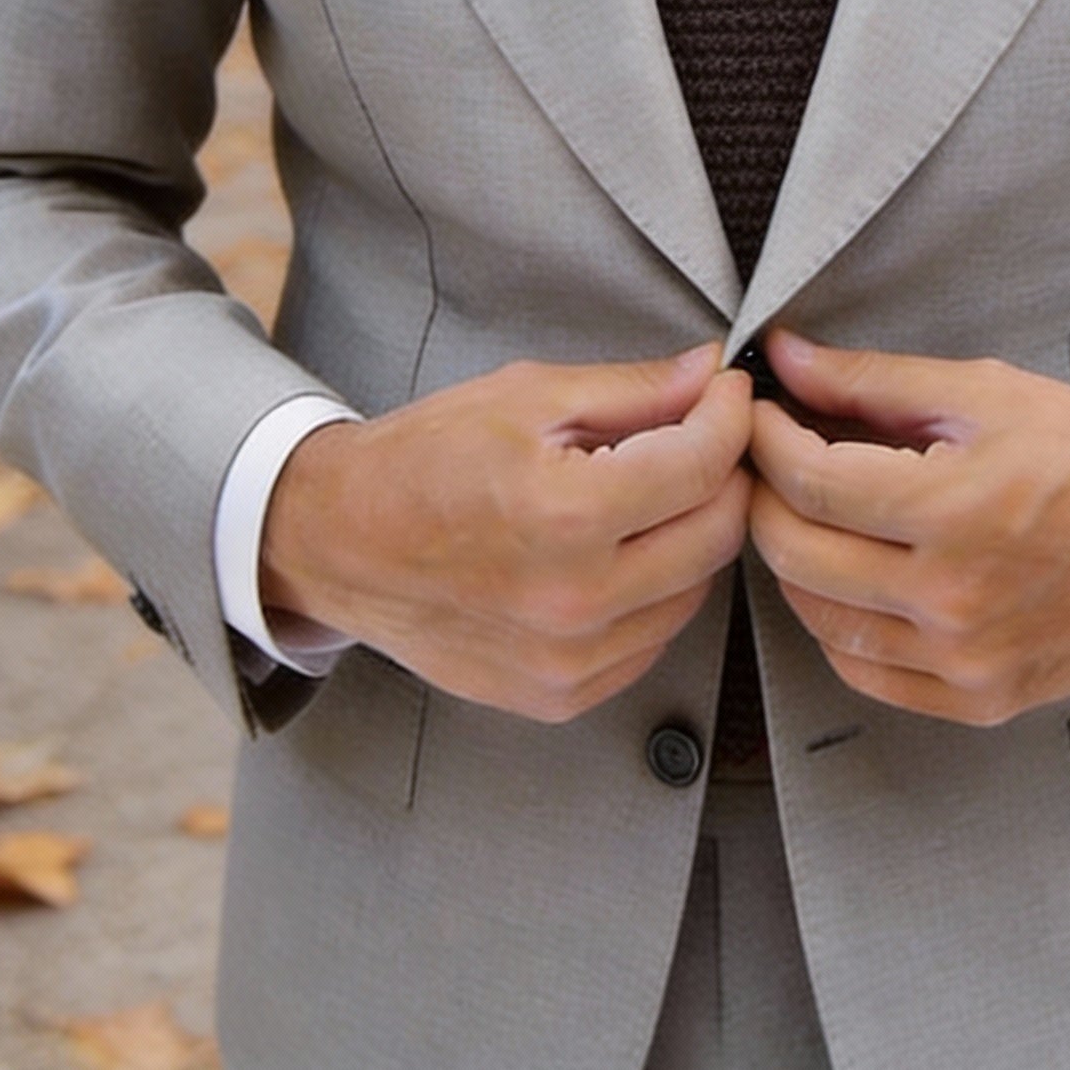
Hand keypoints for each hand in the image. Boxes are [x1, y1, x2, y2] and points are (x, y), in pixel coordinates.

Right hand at [261, 345, 752, 722]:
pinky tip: (618, 551)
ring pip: (694, 590)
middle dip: (723, 474)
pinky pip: (652, 639)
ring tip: (649, 492)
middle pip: (716, 533)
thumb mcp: (529, 396)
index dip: (729, 417)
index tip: (726, 394)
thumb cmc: (425, 460)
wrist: (341, 541)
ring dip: (691, 534)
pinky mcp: (560, 695)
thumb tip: (710, 373)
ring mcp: (568, 661)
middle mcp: (574, 600)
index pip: (702, 465)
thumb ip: (634, 389)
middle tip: (700, 436)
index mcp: (565, 515)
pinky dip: (655, 591)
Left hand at [748, 333, 1069, 726]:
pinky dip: (838, 625)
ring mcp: (964, 660)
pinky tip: (850, 578)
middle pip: (796, 554)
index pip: (808, 480)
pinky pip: (865, 672)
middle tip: (768, 460)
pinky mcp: (979, 699)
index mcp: (953, 510)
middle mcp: (952, 598)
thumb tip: (784, 357)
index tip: (758, 412)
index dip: (764, 439)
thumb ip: (872, 380)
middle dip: (763, 497)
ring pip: (819, 619)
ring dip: (794, 561)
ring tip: (808, 513)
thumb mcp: (985, 391)